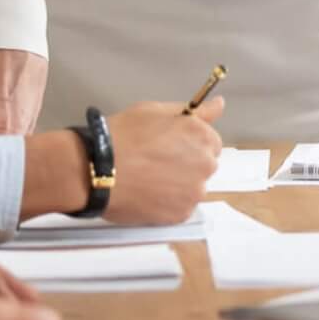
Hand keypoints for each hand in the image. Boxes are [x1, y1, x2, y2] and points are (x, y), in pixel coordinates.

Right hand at [106, 98, 224, 225]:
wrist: (98, 168)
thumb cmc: (124, 135)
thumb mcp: (158, 111)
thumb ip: (196, 111)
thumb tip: (220, 104)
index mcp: (203, 136)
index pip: (210, 142)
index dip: (188, 143)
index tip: (169, 145)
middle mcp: (206, 164)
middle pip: (203, 165)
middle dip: (186, 164)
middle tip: (155, 161)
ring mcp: (194, 192)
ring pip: (192, 188)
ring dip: (177, 185)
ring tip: (148, 179)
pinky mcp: (180, 214)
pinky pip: (180, 207)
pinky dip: (167, 203)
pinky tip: (147, 193)